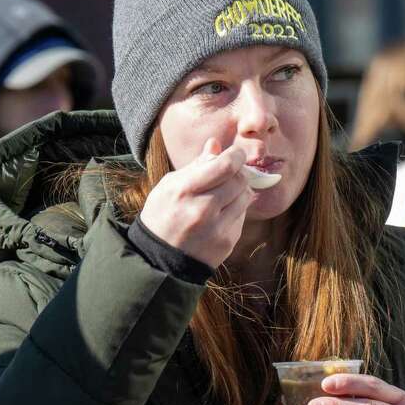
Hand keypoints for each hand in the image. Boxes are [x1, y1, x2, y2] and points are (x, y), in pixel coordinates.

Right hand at [138, 138, 251, 268]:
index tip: (235, 154)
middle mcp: (202, 210)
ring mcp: (217, 228)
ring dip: (239, 190)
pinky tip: (220, 214)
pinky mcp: (227, 242)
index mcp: (184, 191)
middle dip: (238, 172)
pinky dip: (236, 210)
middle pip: (239, 180)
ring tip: (224, 194)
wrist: (159, 259)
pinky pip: (242, 216)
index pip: (225, 166)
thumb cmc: (162, 216)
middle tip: (230, 174)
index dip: (236, 155)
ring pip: (245, 197)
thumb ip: (195, 166)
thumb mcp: (169, 186)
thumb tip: (216, 145)